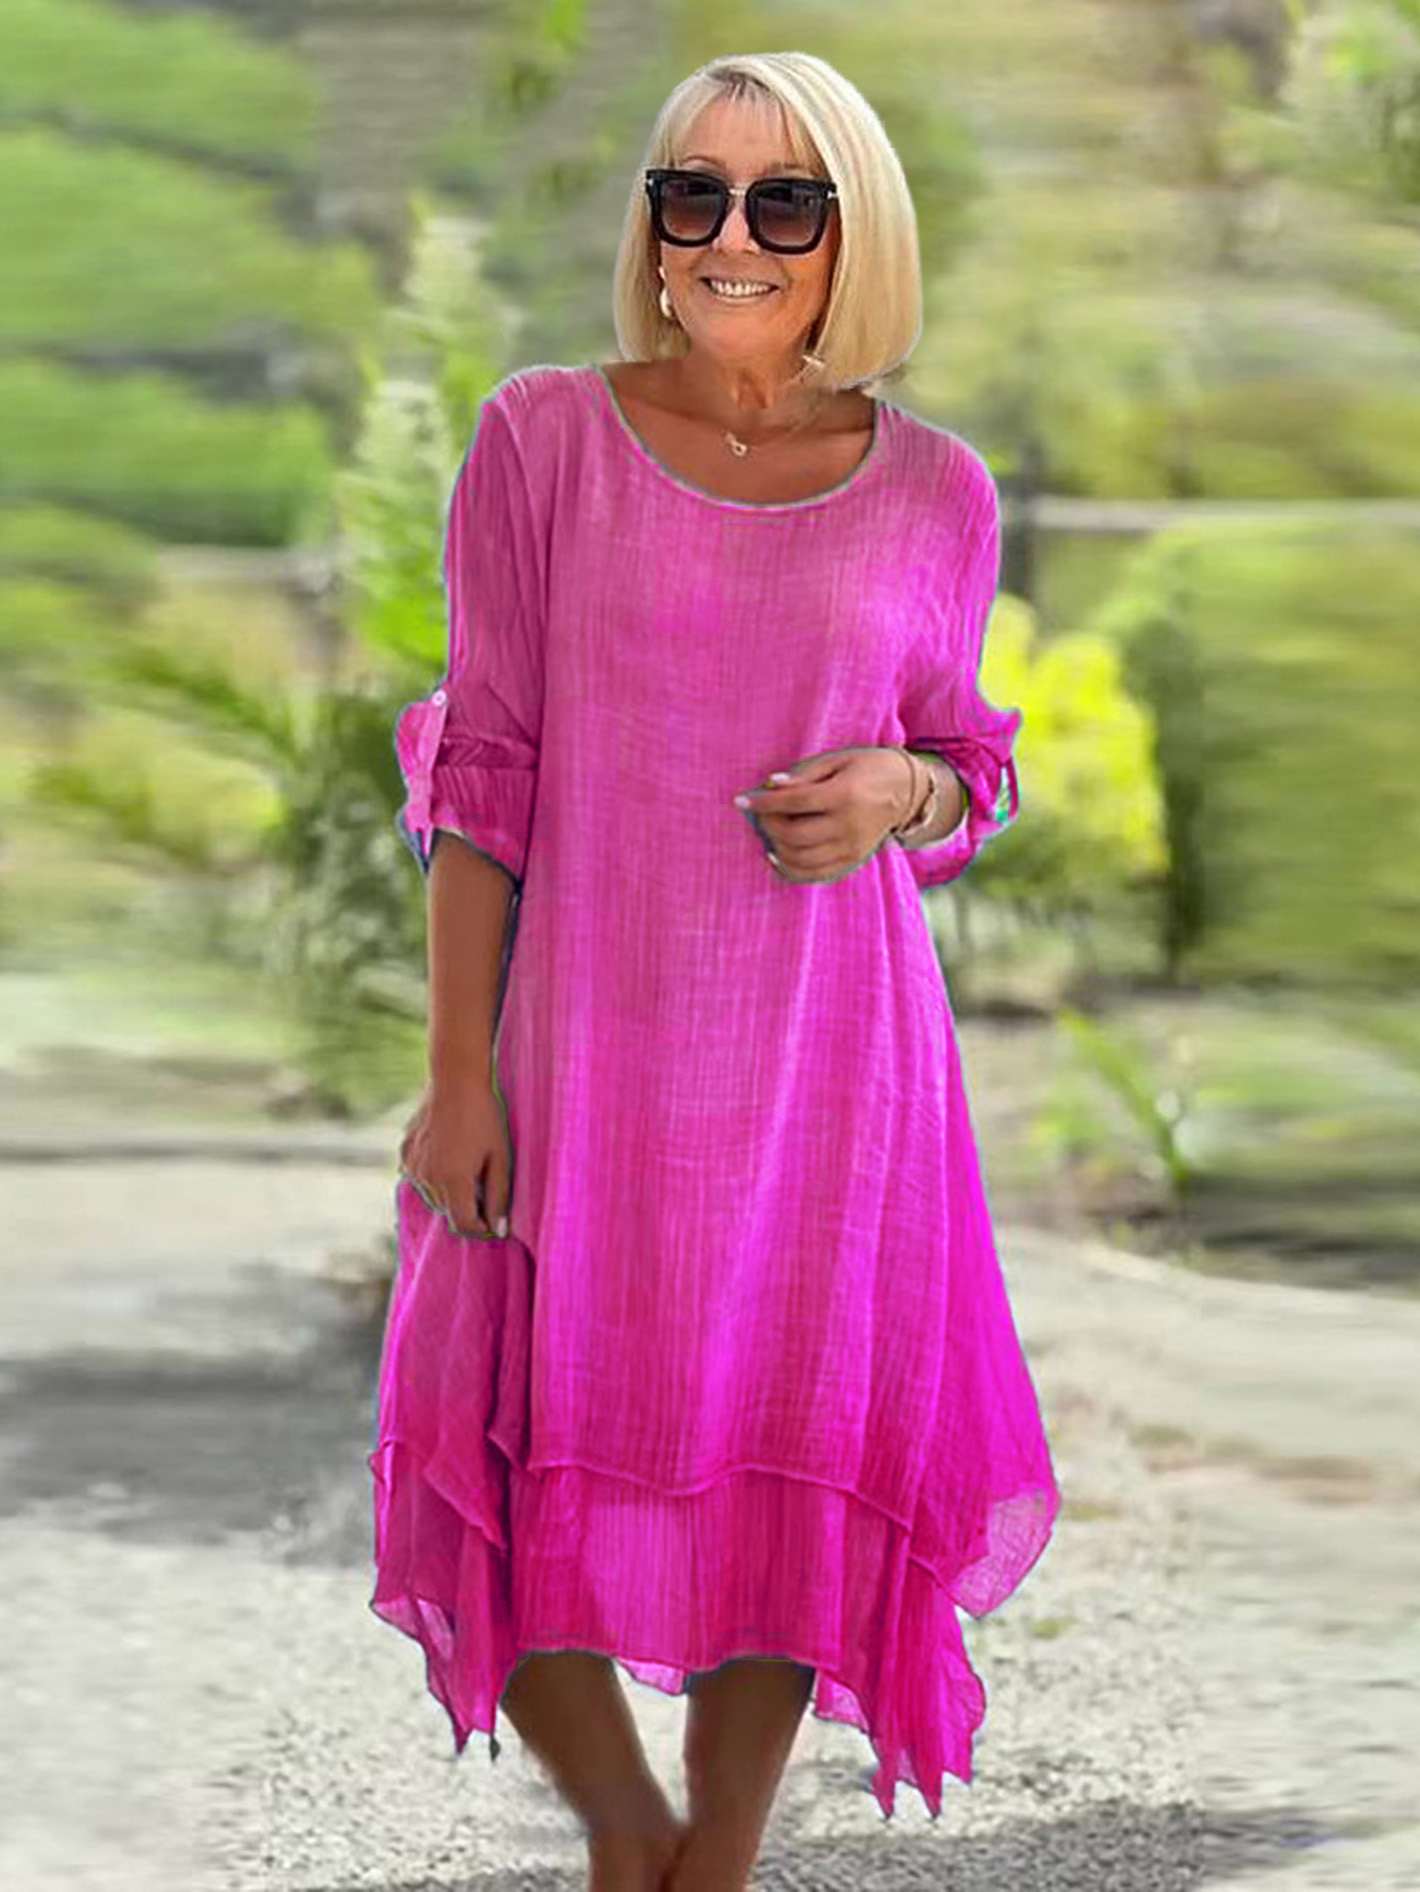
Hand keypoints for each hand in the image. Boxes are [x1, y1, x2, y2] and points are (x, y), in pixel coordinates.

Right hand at [398, 1078, 513, 1240]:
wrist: (455, 1080)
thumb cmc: (484, 1117)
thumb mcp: (500, 1157)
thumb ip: (498, 1196)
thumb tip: (498, 1229)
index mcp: (453, 1180)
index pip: (463, 1225)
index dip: (480, 1227)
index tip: (493, 1217)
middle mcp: (428, 1177)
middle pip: (449, 1211)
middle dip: (467, 1206)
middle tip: (484, 1179)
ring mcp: (413, 1166)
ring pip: (434, 1195)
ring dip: (450, 1190)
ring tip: (466, 1160)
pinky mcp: (405, 1154)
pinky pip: (421, 1177)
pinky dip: (434, 1174)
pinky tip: (448, 1151)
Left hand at [733, 746, 914, 883]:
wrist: (909, 792)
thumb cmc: (871, 768)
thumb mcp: (841, 761)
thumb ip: (806, 774)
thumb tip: (772, 784)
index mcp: (844, 795)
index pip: (794, 802)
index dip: (764, 803)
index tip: (743, 800)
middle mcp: (848, 825)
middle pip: (794, 833)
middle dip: (768, 826)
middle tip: (759, 816)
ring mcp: (852, 847)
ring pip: (802, 857)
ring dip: (777, 847)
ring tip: (768, 834)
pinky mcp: (853, 859)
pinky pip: (816, 873)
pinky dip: (791, 869)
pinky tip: (777, 857)